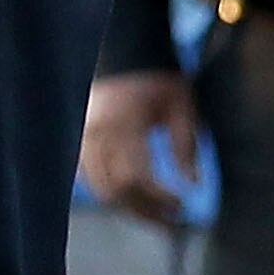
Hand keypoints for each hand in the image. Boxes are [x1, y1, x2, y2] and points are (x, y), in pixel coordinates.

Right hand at [82, 66, 197, 222]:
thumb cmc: (159, 79)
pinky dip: (111, 193)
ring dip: (129, 207)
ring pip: (101, 189)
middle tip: (172, 221)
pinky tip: (134, 198)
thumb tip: (194, 185)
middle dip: (145, 212)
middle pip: (116, 190)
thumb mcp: (182, 107)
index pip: (136, 178)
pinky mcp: (79, 140)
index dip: (158, 199)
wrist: (127, 53)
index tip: (182, 205)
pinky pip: (90, 178)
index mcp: (124, 123)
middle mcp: (97, 134)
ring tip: (156, 214)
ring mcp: (83, 138)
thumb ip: (186, 146)